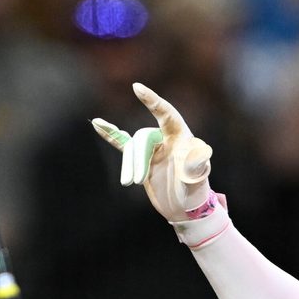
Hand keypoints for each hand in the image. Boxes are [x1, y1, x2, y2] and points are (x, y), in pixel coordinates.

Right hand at [91, 83, 213, 221]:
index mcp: (182, 138)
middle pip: (143, 138)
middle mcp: (167, 139)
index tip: (137, 88)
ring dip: (129, 164)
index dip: (153, 101)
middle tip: (137, 181)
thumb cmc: (196, 194)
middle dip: (138, 159)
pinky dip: (111, 134)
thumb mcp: (198, 180)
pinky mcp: (141, 159)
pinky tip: (97, 123)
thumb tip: (201, 150)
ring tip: (130, 183)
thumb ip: (197, 165)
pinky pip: (123, 143)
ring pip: (132, 147)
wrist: (186, 210)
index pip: (167, 114)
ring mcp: (153, 148)